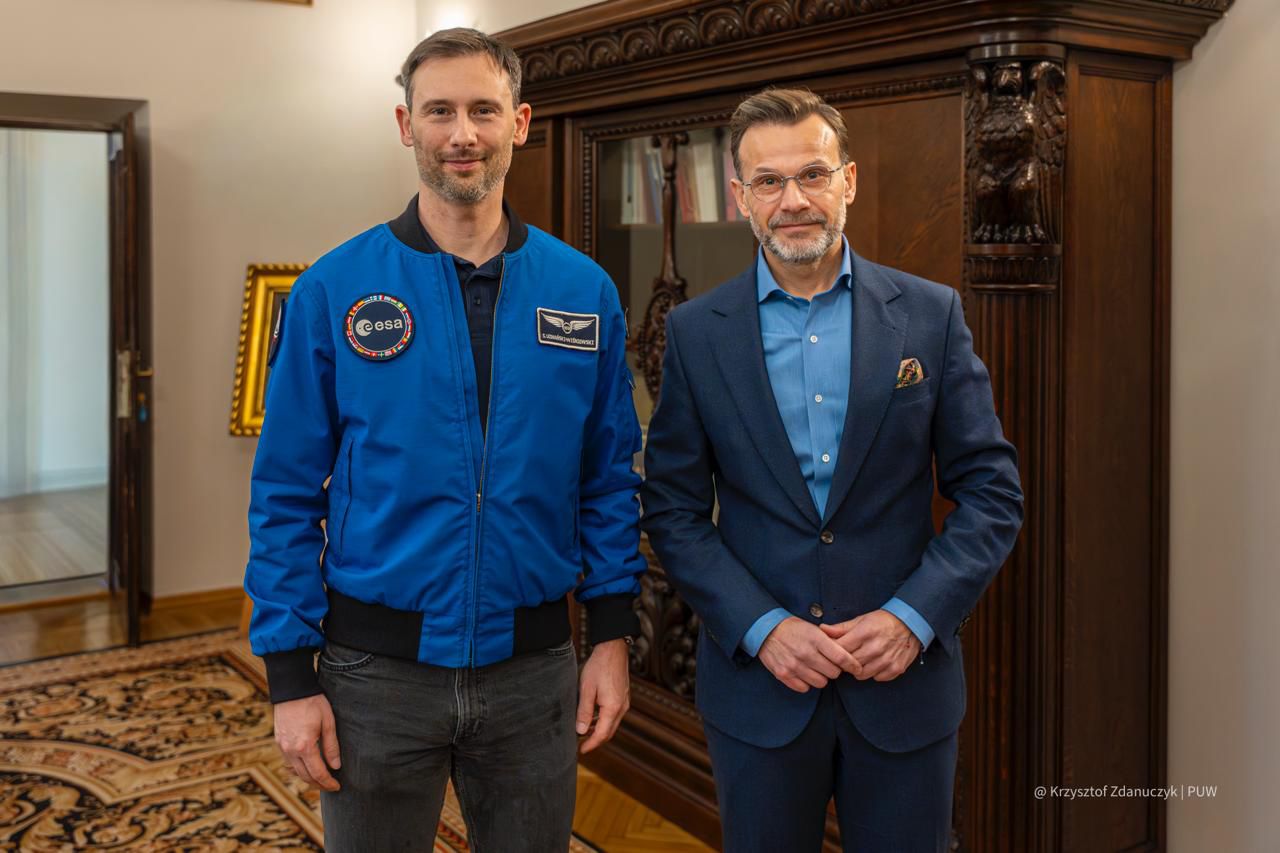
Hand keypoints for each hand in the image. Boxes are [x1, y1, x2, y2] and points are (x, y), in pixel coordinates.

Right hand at [273, 693, 340, 790]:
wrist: (292, 689)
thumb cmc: (313, 703)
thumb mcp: (328, 722)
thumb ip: (332, 746)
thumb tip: (336, 766)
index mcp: (305, 746)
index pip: (318, 773)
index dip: (328, 783)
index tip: (337, 787)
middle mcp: (291, 750)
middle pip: (305, 776)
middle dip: (319, 784)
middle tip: (331, 786)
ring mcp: (282, 747)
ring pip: (295, 771)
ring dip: (308, 778)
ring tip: (321, 779)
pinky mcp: (279, 742)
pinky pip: (288, 762)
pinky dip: (298, 769)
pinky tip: (307, 767)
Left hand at [576, 639, 630, 753]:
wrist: (613, 649)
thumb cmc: (599, 666)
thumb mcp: (586, 689)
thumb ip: (584, 712)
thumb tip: (581, 731)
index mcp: (613, 707)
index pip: (602, 734)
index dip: (591, 745)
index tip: (581, 751)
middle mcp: (622, 707)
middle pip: (609, 732)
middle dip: (596, 740)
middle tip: (581, 745)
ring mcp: (624, 702)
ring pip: (612, 724)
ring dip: (600, 731)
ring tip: (584, 733)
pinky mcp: (623, 697)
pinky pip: (615, 715)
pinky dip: (604, 721)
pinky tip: (593, 719)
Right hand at [758, 616, 862, 692]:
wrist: (766, 630)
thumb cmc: (793, 629)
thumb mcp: (813, 628)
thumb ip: (830, 641)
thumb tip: (848, 655)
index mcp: (816, 639)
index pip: (842, 657)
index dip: (853, 665)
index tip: (856, 668)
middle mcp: (805, 653)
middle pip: (833, 673)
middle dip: (834, 669)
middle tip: (829, 664)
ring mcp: (794, 665)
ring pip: (821, 683)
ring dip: (821, 677)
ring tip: (815, 668)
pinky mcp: (784, 674)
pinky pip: (805, 688)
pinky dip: (807, 683)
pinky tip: (804, 673)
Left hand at [819, 609, 920, 682]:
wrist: (911, 623)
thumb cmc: (882, 621)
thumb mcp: (861, 620)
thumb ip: (841, 628)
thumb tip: (822, 630)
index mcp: (864, 633)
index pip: (840, 650)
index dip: (834, 653)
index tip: (833, 652)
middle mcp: (876, 648)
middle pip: (850, 664)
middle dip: (845, 662)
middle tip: (848, 657)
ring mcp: (887, 660)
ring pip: (862, 674)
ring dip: (859, 669)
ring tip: (862, 660)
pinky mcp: (896, 668)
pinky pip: (877, 678)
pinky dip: (874, 673)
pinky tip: (875, 663)